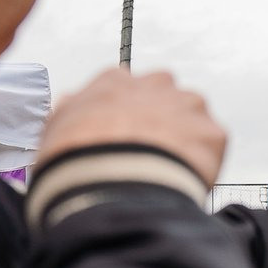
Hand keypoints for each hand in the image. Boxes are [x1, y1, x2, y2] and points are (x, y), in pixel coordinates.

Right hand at [37, 67, 226, 184]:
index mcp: (115, 81)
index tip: (126, 139)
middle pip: (167, 99)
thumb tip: (71, 103)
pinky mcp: (213, 133)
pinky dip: (203, 165)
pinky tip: (183, 181)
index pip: (128, 90)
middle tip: (152, 156)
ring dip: (186, 142)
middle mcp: (156, 83)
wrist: (112, 186)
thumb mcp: (55, 132)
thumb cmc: (76, 162)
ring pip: (194, 121)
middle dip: (163, 123)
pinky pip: (212, 149)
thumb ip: (69, 112)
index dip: (128, 118)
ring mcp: (188, 105)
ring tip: (168, 173)